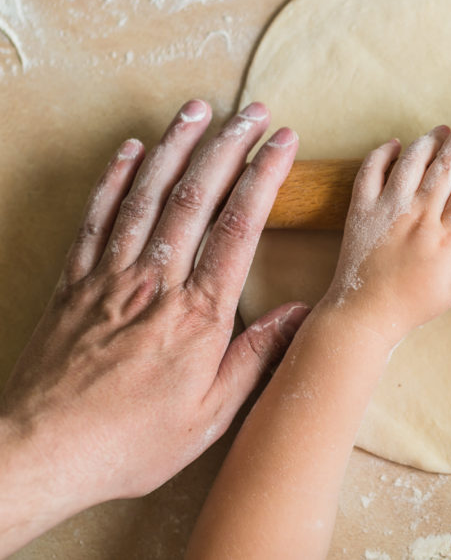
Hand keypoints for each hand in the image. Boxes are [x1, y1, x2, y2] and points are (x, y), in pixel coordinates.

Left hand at [0, 100, 308, 552]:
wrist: (42, 451)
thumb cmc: (129, 440)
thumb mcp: (211, 414)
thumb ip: (257, 356)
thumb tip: (298, 314)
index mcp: (198, 313)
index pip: (239, 227)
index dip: (263, 177)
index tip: (282, 143)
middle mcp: (156, 282)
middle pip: (196, 196)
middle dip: (227, 145)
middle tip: (251, 112)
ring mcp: (110, 276)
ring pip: (146, 194)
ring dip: (174, 146)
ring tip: (197, 109)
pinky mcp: (74, 282)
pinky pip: (96, 217)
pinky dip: (114, 178)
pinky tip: (130, 151)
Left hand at [320, 105, 450, 340]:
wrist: (362, 315)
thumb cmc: (411, 305)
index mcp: (445, 238)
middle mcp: (417, 218)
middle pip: (445, 166)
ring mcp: (387, 211)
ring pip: (411, 163)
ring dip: (428, 140)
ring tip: (443, 128)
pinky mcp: (361, 211)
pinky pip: (371, 172)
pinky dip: (383, 153)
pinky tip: (395, 144)